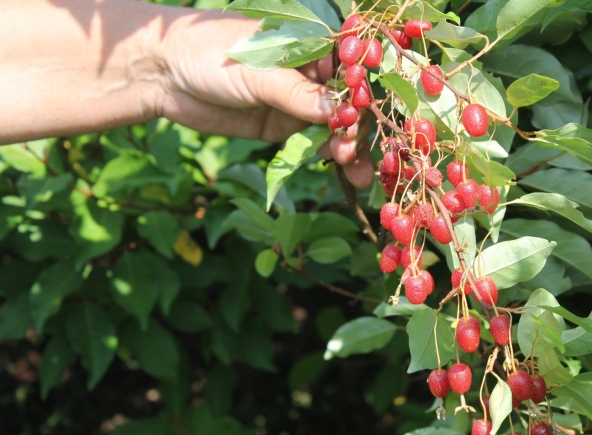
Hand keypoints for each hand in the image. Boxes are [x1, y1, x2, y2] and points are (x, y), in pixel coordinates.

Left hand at [154, 9, 374, 187]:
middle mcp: (309, 72)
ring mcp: (297, 100)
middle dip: (356, 128)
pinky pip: (313, 142)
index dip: (364, 92)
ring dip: (350, 148)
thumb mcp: (256, 72)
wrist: (163, 75)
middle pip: (348, 102)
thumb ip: (296, 93)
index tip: (366, 116)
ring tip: (356, 172)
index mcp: (309, 43)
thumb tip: (337, 114)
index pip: (351, 67)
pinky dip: (330, 155)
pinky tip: (346, 170)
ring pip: (335, 125)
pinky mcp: (282, 126)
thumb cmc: (209, 53)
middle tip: (351, 151)